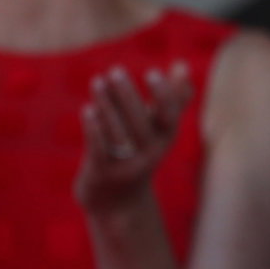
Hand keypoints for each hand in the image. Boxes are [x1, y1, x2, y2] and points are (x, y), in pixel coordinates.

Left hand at [74, 61, 192, 214]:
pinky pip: (99, 150)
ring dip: (107, 105)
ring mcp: (126, 166)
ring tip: (97, 81)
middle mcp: (149, 154)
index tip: (151, 72)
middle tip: (115, 70)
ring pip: (117, 133)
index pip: (169, 116)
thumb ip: (172, 98)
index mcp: (164, 139)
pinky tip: (87, 109)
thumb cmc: (139, 154)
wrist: (119, 203)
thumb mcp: (158, 129)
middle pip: (140, 122)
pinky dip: (94, 129)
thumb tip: (182, 65)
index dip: (163, 95)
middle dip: (127, 95)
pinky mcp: (103, 174)